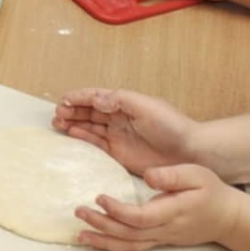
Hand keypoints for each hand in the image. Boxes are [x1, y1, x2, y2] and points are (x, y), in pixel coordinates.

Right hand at [53, 87, 201, 175]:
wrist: (191, 153)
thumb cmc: (172, 127)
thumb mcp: (146, 106)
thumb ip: (120, 100)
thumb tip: (96, 99)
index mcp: (126, 103)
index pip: (97, 97)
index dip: (80, 97)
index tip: (65, 100)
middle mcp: (119, 118)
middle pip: (89, 111)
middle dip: (72, 110)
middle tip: (58, 113)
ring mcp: (118, 135)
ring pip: (89, 126)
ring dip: (73, 123)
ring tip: (58, 124)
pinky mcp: (118, 153)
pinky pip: (96, 143)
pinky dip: (83, 138)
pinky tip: (72, 134)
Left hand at [74, 163, 246, 250]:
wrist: (228, 217)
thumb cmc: (212, 192)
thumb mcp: (197, 174)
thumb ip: (172, 175)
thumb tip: (148, 176)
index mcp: (172, 212)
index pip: (140, 217)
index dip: (117, 210)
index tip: (99, 197)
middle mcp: (164, 229)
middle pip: (128, 233)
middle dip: (101, 224)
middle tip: (78, 211)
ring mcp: (161, 237)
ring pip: (129, 245)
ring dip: (103, 241)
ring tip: (79, 235)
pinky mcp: (159, 239)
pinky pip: (133, 246)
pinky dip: (112, 246)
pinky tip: (96, 241)